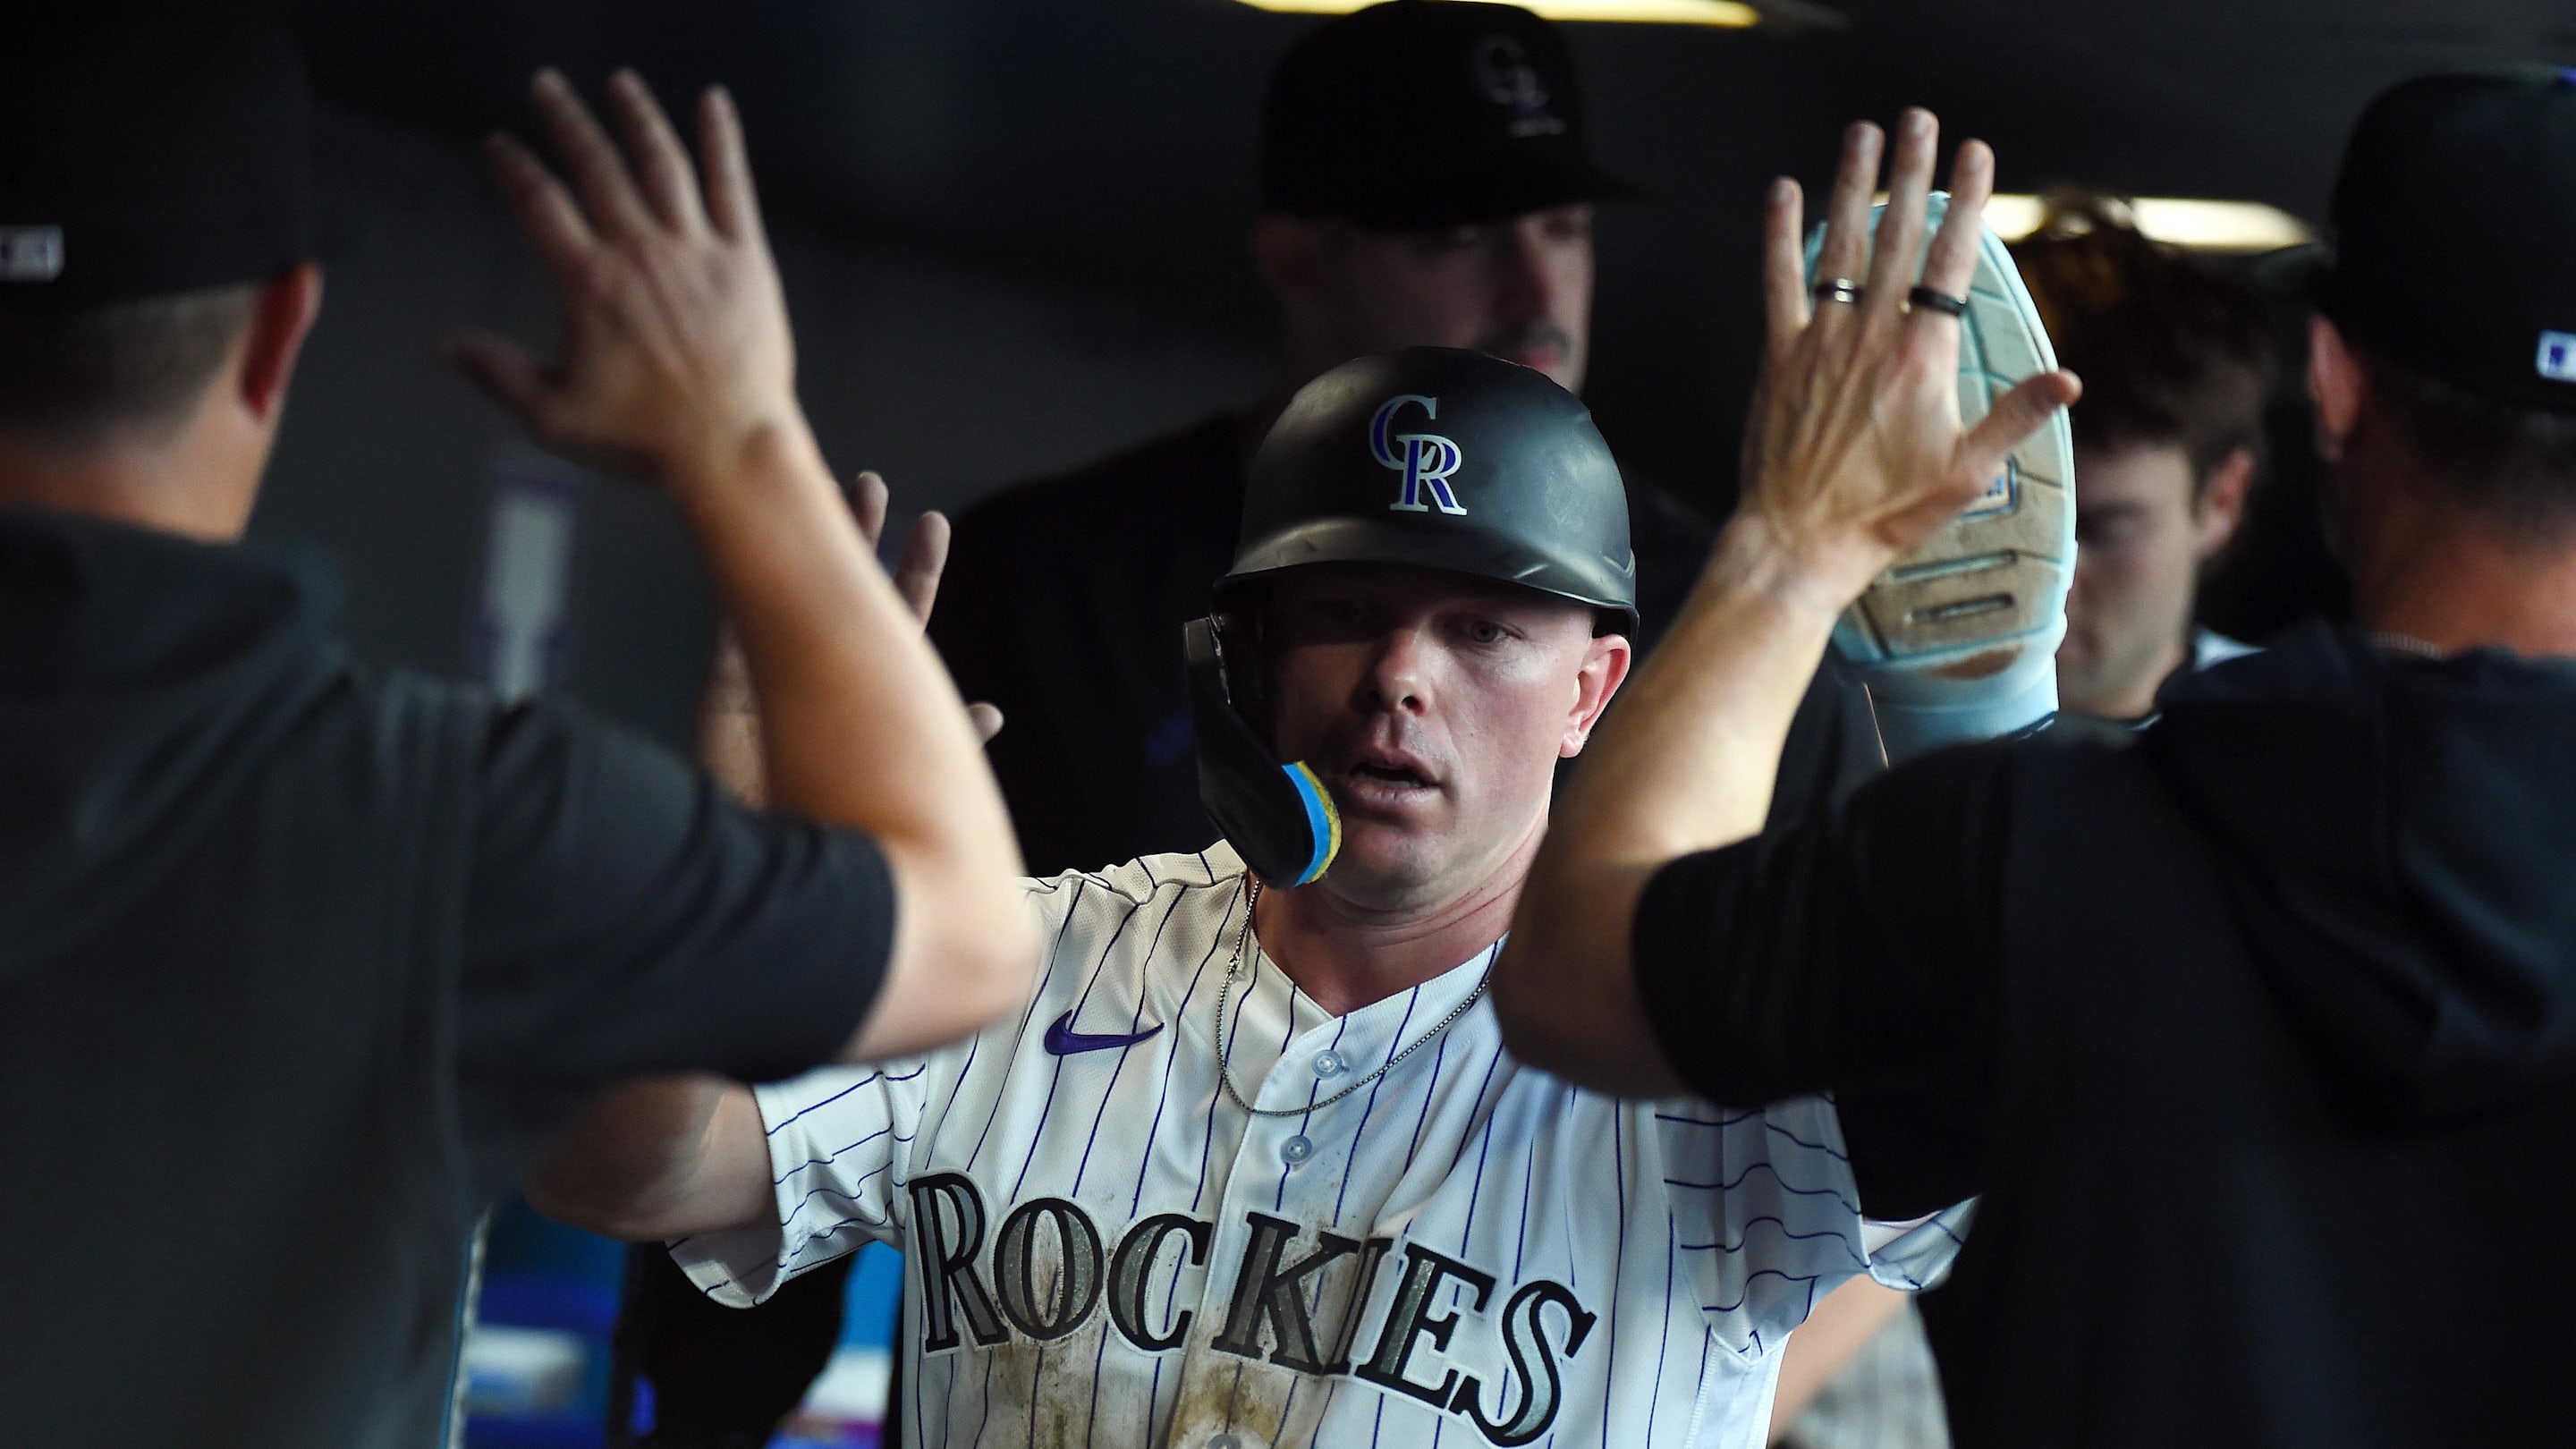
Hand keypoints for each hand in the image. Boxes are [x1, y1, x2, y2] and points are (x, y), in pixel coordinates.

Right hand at [443, 69, 802, 491]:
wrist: (730, 448)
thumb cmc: (646, 439)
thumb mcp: (554, 415)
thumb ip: (496, 372)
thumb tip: (443, 347)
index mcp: (588, 283)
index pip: (537, 202)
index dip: (513, 166)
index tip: (499, 146)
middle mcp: (639, 254)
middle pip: (595, 166)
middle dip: (566, 120)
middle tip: (547, 87)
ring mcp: (695, 251)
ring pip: (660, 163)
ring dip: (636, 117)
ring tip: (619, 85)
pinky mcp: (745, 259)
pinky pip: (730, 185)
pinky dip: (721, 140)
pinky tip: (713, 104)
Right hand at [698, 471, 1001, 805]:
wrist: (773, 871)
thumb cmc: (845, 833)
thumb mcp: (908, 781)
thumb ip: (944, 742)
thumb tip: (992, 710)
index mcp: (876, 692)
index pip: (903, 618)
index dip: (918, 570)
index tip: (935, 523)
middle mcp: (825, 675)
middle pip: (844, 590)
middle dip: (859, 536)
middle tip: (870, 483)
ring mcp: (774, 675)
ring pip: (790, 589)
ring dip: (805, 542)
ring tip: (817, 487)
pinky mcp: (726, 686)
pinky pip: (733, 619)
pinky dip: (740, 576)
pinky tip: (746, 532)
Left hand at [1733, 110, 2079, 612]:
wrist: (1802, 540)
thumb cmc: (1886, 513)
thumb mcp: (1968, 471)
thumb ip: (2016, 417)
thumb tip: (2070, 381)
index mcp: (1923, 358)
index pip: (1953, 262)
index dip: (1968, 203)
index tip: (1977, 157)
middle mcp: (1872, 336)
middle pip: (1899, 236)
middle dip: (1912, 173)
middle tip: (1920, 121)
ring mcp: (1822, 340)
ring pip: (1842, 245)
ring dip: (1854, 184)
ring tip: (1863, 135)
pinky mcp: (1780, 356)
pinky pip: (1780, 282)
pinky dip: (1779, 235)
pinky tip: (1781, 193)